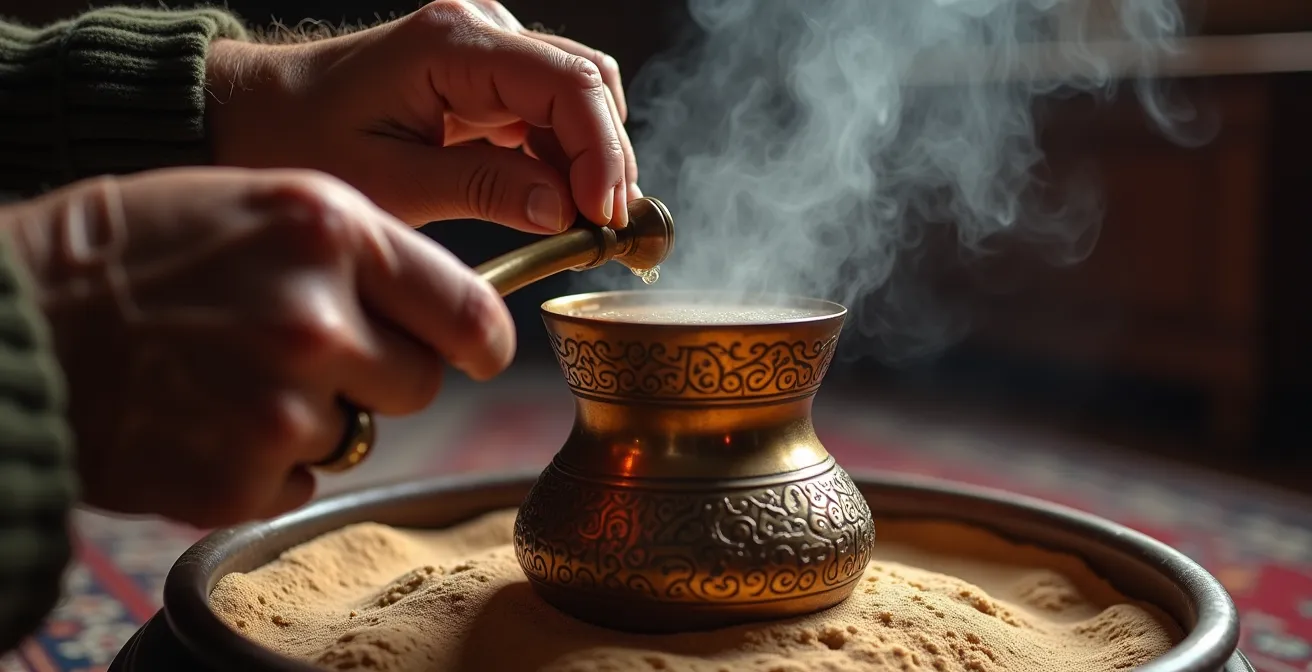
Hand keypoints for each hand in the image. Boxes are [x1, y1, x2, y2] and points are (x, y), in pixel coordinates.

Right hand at [2, 168, 513, 527]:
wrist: (19, 319)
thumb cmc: (137, 249)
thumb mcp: (261, 205)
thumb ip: (360, 255)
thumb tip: (448, 317)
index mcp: (329, 232)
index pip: (466, 312)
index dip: (480, 341)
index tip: (478, 352)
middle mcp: (315, 319)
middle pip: (419, 383)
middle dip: (380, 375)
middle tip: (309, 352)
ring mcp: (280, 406)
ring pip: (356, 433)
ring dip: (313, 416)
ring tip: (232, 375)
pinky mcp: (242, 479)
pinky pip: (299, 480)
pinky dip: (263, 462)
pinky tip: (206, 417)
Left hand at [205, 0, 638, 232]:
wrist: (256, 113)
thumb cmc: (304, 143)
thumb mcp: (389, 181)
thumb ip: (483, 189)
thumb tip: (564, 210)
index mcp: (453, 44)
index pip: (568, 83)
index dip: (602, 152)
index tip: (603, 216)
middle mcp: (479, 28)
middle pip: (587, 83)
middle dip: (608, 157)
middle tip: (603, 229)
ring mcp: (486, 45)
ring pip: (579, 94)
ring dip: (592, 157)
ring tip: (585, 222)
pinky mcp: (485, 72)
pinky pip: (550, 108)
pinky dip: (566, 155)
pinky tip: (559, 201)